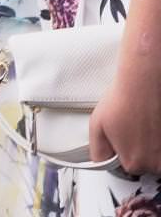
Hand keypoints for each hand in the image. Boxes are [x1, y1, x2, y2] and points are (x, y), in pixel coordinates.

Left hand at [91, 57, 160, 173]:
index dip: (120, 151)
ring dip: (151, 143)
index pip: (126, 168)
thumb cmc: (122, 101)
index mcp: (134, 163)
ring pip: (156, 155)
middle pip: (144, 163)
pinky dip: (158, 137)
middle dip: (138, 148)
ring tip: (143, 124)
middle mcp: (156, 164)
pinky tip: (153, 123)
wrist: (143, 83)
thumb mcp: (96, 127)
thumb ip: (98, 152)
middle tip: (132, 128)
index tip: (121, 139)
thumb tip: (101, 162)